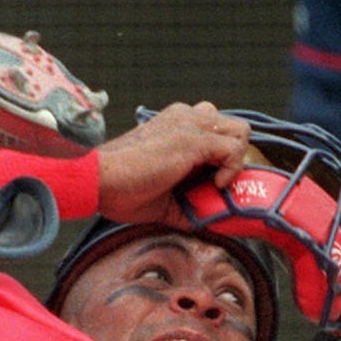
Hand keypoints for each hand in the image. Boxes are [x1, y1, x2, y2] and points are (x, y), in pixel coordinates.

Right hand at [96, 101, 249, 224]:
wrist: (100, 182)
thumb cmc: (123, 191)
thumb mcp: (165, 199)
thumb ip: (190, 205)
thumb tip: (210, 222)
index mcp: (176, 125)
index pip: (216, 131)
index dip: (221, 158)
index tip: (213, 184)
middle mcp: (185, 118)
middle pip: (232, 127)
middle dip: (233, 157)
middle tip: (220, 184)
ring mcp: (190, 125)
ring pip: (239, 132)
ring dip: (235, 160)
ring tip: (217, 183)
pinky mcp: (194, 139)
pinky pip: (234, 148)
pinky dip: (232, 170)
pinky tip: (215, 185)